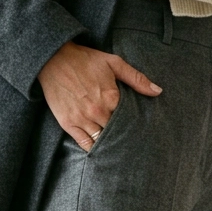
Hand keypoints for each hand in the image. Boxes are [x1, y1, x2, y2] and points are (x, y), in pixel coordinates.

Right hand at [38, 42, 161, 150]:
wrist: (53, 59)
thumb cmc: (85, 60)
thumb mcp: (113, 63)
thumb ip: (136, 78)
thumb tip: (158, 92)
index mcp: (111, 97)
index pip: (129, 119)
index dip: (134, 124)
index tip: (139, 129)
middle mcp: (97, 111)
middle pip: (116, 132)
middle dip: (123, 135)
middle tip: (130, 141)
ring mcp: (82, 119)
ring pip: (101, 140)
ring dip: (109, 144)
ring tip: (118, 147)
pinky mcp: (68, 124)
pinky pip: (84, 144)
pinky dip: (93, 149)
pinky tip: (101, 151)